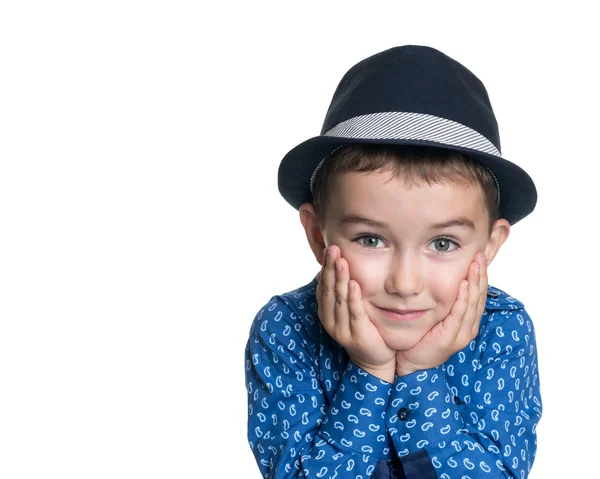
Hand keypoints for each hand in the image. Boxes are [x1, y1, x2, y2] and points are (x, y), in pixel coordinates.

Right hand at [317, 245, 395, 381]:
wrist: (374, 358)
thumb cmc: (362, 327)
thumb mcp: (348, 307)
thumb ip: (343, 290)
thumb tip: (337, 265)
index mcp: (326, 311)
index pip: (323, 285)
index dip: (326, 267)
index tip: (330, 248)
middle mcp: (330, 320)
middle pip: (329, 289)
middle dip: (331, 268)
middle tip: (333, 248)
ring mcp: (342, 329)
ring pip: (339, 300)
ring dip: (340, 279)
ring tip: (341, 260)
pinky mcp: (357, 335)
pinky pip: (355, 313)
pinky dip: (353, 298)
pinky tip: (354, 283)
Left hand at [395, 252, 487, 376]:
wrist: (412, 362)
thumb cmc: (423, 336)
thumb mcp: (438, 314)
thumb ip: (445, 299)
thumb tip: (447, 277)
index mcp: (468, 320)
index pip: (479, 294)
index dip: (481, 275)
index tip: (480, 256)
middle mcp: (469, 326)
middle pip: (480, 296)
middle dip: (481, 274)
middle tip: (480, 254)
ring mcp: (462, 334)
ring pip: (473, 304)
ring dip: (475, 282)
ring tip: (475, 264)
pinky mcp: (451, 338)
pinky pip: (459, 315)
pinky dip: (463, 299)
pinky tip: (464, 285)